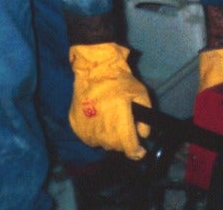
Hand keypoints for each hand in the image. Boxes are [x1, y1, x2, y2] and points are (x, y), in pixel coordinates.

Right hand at [68, 42, 151, 159]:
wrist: (94, 70)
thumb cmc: (119, 81)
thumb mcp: (140, 93)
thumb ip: (145, 116)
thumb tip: (144, 134)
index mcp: (121, 127)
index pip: (130, 150)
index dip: (137, 153)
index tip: (140, 150)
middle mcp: (104, 134)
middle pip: (117, 147)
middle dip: (123, 141)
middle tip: (124, 125)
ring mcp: (88, 132)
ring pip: (103, 143)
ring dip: (109, 137)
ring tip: (110, 120)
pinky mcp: (77, 128)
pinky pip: (90, 138)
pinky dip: (96, 133)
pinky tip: (98, 118)